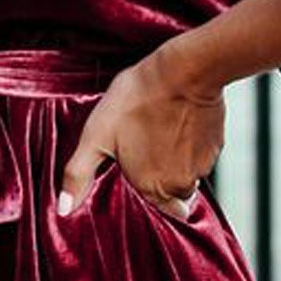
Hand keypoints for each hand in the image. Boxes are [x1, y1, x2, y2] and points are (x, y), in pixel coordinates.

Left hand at [57, 41, 224, 220]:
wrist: (184, 71)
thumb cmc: (138, 99)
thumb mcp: (96, 135)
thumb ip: (79, 175)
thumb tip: (64, 209)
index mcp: (150, 187)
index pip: (157, 210)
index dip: (146, 191)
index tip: (140, 172)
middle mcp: (180, 184)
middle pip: (172, 194)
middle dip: (161, 177)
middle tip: (147, 146)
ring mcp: (202, 166)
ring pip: (188, 174)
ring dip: (177, 160)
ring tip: (161, 131)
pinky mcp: (216, 146)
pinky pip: (202, 155)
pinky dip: (192, 144)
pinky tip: (178, 124)